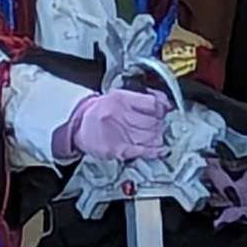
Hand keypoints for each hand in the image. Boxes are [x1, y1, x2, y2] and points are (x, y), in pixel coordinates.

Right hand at [54, 83, 171, 165]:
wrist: (79, 125)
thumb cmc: (99, 110)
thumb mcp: (118, 96)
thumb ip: (141, 99)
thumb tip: (163, 103)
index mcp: (121, 99)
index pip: (151, 103)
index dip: (163, 107)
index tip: (167, 108)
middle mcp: (120, 115)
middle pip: (153, 121)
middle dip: (161, 123)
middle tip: (161, 123)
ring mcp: (119, 133)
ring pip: (151, 135)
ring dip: (159, 136)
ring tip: (160, 135)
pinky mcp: (118, 149)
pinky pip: (142, 150)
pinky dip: (155, 151)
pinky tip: (162, 150)